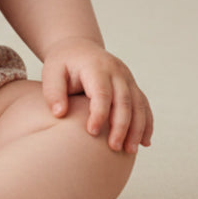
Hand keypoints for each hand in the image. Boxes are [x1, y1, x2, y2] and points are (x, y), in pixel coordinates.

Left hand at [40, 37, 153, 153]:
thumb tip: (59, 114)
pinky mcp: (132, 85)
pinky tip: (144, 142)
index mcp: (95, 67)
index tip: (92, 133)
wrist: (78, 48)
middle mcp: (116, 71)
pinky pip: (144, 105)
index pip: (102, 93)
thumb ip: (53, 92)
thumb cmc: (63, 63)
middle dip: (121, 126)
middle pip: (124, 100)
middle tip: (114, 148)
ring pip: (139, 104)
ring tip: (129, 150)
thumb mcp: (51, 72)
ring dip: (137, 129)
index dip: (99, 114)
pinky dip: (146, 123)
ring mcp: (127, 78)